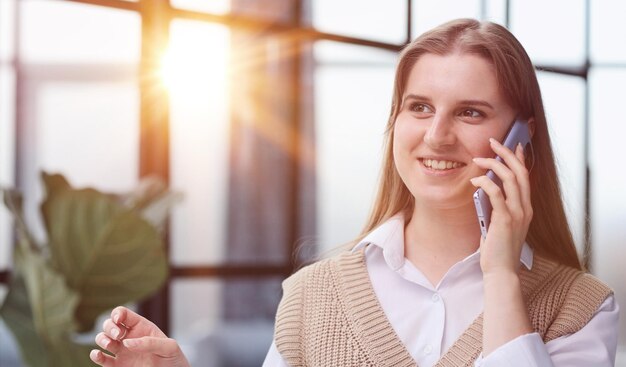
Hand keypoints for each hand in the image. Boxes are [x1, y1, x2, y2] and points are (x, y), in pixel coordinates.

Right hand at [89, 306, 189, 366]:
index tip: (118, 320)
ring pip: (103, 339)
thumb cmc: (173, 357)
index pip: (123, 314)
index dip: (117, 313)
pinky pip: (102, 359)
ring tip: (110, 344)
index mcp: (140, 327)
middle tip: (118, 335)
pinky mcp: (118, 365)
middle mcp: (128, 337)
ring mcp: (122, 351)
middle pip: (109, 324)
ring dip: (102, 339)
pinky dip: (96, 356)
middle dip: (109, 327)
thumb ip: (150, 342)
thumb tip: (127, 343)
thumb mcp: (168, 347)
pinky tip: (98, 354)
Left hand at [471, 138, 532, 275]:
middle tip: (493, 142)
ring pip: (510, 179)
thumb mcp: (499, 223)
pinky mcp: (505, 219)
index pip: (525, 177)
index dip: (520, 159)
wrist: (501, 271)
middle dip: (506, 153)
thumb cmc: (497, 249)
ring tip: (479, 159)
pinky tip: (476, 180)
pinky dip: (486, 182)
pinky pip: (496, 193)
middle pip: (519, 172)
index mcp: (525, 208)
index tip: (514, 144)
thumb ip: (497, 207)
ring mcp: (517, 213)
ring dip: (493, 164)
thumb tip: (486, 190)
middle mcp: (525, 208)